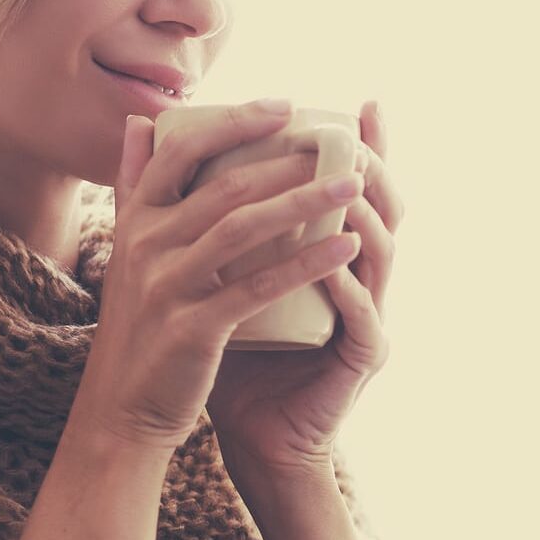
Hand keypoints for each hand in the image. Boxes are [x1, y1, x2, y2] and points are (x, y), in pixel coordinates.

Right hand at [70, 100, 366, 450]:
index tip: (286, 106)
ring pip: (244, 228)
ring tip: (352, 182)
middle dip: (286, 160)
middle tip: (338, 144)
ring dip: (304, 200)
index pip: (180, 150)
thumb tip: (140, 122)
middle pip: (224, 185)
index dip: (233, 122)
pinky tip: (346, 247)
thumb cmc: (140, 324)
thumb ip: (132, 185)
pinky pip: (258, 287)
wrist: (121, 409)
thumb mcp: (128, 250)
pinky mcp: (192, 328)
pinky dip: (306, 263)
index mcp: (136, 220)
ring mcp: (166, 286)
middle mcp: (145, 245)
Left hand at [207, 99, 405, 473]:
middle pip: (387, 211)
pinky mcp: (361, 360)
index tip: (360, 105)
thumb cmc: (236, 351)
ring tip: (343, 185)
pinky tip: (332, 263)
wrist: (253, 435)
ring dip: (363, 218)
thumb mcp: (220, 275)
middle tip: (354, 135)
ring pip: (383, 256)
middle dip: (376, 168)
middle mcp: (361, 281)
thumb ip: (203, 218)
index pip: (358, 192)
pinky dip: (348, 287)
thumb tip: (152, 146)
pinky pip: (362, 318)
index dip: (368, 148)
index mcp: (334, 257)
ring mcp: (369, 320)